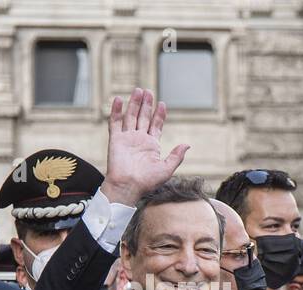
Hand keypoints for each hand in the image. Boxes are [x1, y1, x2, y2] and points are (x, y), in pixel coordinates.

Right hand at [103, 88, 189, 206]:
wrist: (128, 186)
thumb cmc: (147, 182)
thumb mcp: (167, 169)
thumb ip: (176, 156)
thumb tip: (187, 145)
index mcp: (152, 145)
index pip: (156, 125)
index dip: (159, 115)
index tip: (162, 104)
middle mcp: (139, 139)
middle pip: (143, 117)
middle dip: (146, 105)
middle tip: (148, 91)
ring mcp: (127, 138)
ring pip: (130, 116)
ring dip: (134, 104)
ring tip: (138, 91)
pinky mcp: (115, 139)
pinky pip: (115, 122)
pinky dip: (116, 110)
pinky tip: (118, 99)